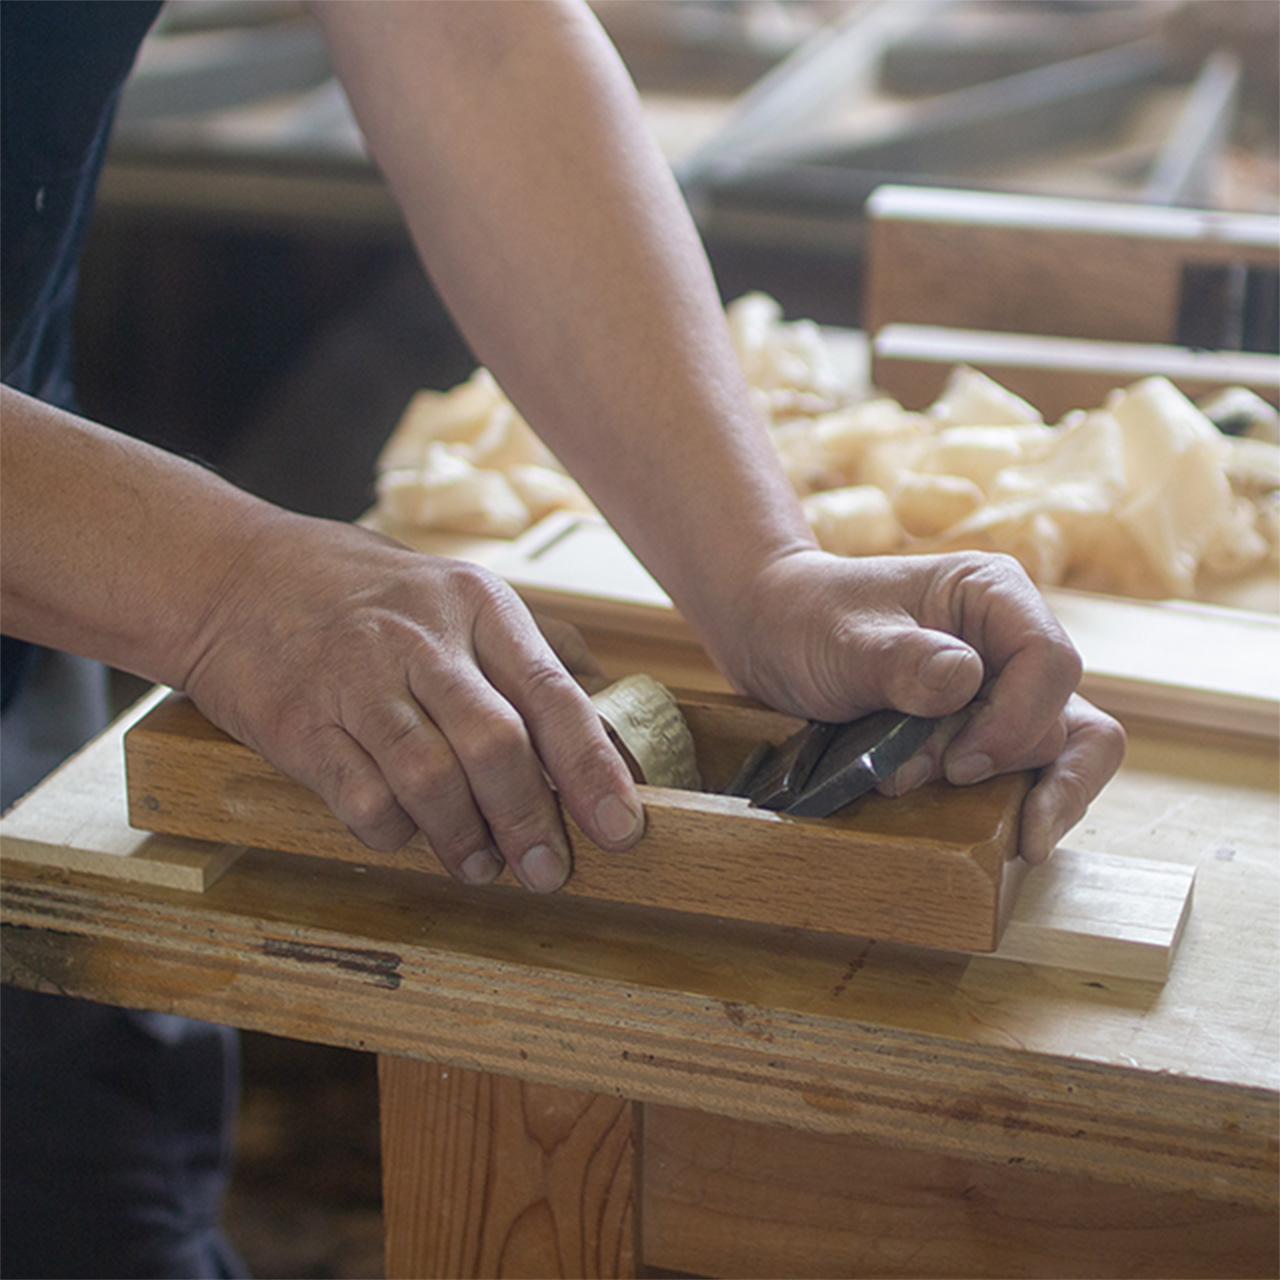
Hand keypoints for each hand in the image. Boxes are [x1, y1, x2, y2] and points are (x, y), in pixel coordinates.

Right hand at [181, 513, 642, 891]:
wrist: (234, 577)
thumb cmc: (369, 597)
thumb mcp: (458, 595)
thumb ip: (530, 651)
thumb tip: (605, 711)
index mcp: (478, 606)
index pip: (553, 694)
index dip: (593, 769)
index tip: (622, 828)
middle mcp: (421, 639)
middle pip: (497, 745)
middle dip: (533, 820)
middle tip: (547, 870)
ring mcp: (356, 681)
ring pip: (431, 779)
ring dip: (466, 838)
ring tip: (482, 864)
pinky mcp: (300, 725)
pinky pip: (363, 800)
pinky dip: (396, 833)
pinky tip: (408, 834)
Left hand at [717, 549, 1125, 862]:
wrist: (773, 635)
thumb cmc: (807, 619)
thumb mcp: (839, 639)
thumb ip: (898, 659)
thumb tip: (962, 680)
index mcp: (993, 594)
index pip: (1050, 662)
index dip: (1018, 722)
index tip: (960, 764)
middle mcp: (1013, 642)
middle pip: (1061, 720)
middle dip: (999, 764)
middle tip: (931, 777)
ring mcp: (1004, 690)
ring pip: (1059, 755)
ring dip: (996, 790)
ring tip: (913, 783)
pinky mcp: (986, 730)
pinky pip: (1028, 774)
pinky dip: (1004, 804)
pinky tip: (972, 827)